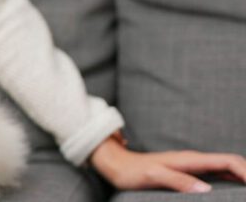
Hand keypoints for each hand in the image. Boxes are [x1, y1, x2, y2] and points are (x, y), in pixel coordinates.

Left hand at [91, 137, 245, 192]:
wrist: (116, 164)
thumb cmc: (132, 172)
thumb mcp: (153, 177)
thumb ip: (178, 181)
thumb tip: (206, 190)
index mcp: (191, 160)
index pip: (229, 161)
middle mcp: (195, 160)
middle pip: (233, 163)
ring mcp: (192, 166)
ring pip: (226, 168)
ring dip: (242, 177)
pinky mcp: (188, 172)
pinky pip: (216, 174)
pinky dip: (231, 180)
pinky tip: (235, 190)